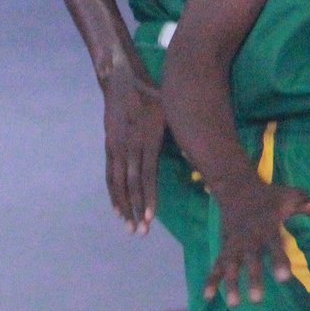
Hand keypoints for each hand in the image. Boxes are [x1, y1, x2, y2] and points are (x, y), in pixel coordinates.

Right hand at [103, 64, 164, 232]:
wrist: (122, 79)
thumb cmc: (154, 94)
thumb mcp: (171, 111)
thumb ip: (180, 134)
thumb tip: (200, 156)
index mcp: (147, 138)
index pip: (146, 174)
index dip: (148, 196)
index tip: (151, 216)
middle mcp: (129, 145)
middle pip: (131, 183)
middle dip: (135, 208)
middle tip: (140, 231)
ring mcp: (116, 146)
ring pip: (118, 182)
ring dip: (123, 205)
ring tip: (128, 225)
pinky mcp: (109, 146)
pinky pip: (110, 174)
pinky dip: (113, 193)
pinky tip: (117, 208)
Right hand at [206, 177, 309, 306]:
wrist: (236, 188)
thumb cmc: (268, 196)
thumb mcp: (288, 197)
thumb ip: (304, 205)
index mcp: (267, 227)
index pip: (275, 246)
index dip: (279, 261)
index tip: (285, 278)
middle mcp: (250, 239)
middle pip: (251, 262)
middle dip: (253, 279)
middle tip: (257, 300)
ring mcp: (235, 244)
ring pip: (231, 266)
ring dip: (232, 284)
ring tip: (234, 304)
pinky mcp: (225, 247)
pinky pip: (216, 266)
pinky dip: (211, 280)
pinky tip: (207, 297)